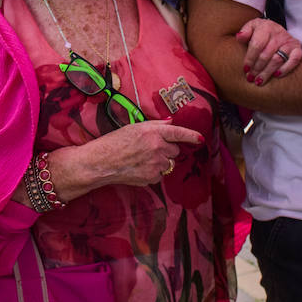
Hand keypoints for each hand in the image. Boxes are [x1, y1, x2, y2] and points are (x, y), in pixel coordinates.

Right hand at [67, 121, 204, 190]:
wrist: (101, 162)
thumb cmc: (115, 142)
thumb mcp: (135, 127)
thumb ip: (156, 125)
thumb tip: (171, 123)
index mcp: (153, 132)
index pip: (178, 133)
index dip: (191, 136)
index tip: (200, 139)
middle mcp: (157, 148)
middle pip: (175, 150)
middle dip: (167, 149)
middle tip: (150, 149)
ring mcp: (155, 165)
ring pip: (168, 164)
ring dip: (161, 162)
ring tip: (142, 159)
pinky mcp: (152, 178)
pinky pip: (160, 175)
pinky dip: (153, 172)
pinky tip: (139, 168)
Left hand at [235, 18, 301, 84]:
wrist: (276, 30)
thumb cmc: (260, 32)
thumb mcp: (251, 27)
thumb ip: (245, 32)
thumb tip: (239, 36)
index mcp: (266, 27)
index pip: (257, 45)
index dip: (250, 58)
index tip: (245, 69)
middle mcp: (279, 33)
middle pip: (266, 54)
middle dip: (257, 68)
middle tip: (250, 77)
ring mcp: (289, 41)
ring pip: (278, 59)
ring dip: (267, 72)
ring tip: (259, 81)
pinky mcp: (297, 49)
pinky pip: (294, 60)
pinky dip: (285, 69)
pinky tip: (276, 75)